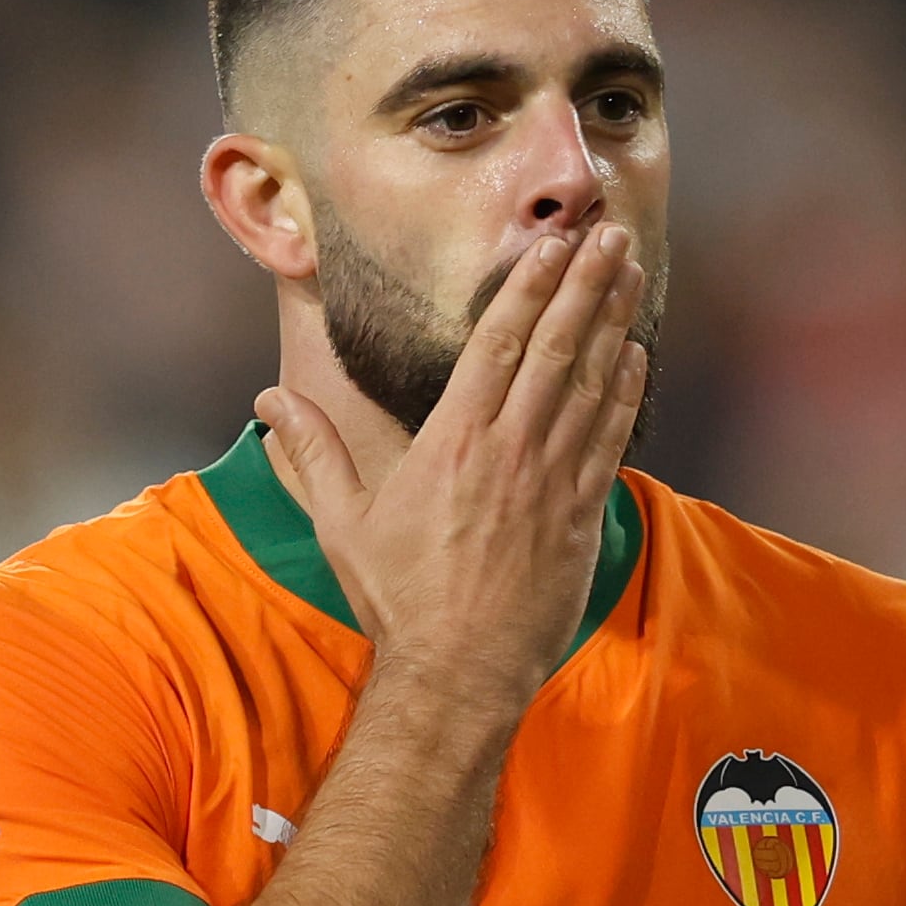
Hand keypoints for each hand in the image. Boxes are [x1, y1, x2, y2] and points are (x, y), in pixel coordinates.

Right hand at [257, 223, 647, 711]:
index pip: (497, 343)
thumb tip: (268, 402)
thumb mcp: (342, 523)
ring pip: (591, 383)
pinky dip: (625, 392)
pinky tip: (636, 355)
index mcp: (453, 441)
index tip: (553, 244)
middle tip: (609, 232)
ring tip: (630, 271)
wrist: (458, 673)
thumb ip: (311, 453)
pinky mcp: (581, 515)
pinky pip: (610, 438)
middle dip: (585, 284)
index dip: (529, 287)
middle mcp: (510, 450)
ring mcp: (552, 481)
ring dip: (612, 322)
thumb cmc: (398, 599)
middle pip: (555, 347)